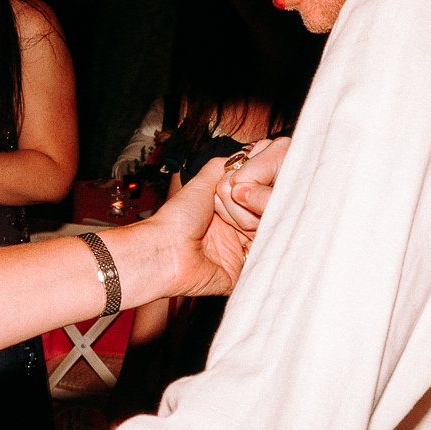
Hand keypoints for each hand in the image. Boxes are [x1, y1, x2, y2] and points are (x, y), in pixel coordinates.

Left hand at [146, 137, 288, 296]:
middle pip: (265, 220)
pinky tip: (264, 239)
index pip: (256, 202)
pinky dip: (265, 252)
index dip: (261, 193)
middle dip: (262, 209)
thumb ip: (223, 166)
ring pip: (266, 240)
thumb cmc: (177, 218)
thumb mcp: (202, 182)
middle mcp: (232, 235)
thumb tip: (245, 153)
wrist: (164, 250)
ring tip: (249, 222)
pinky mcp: (238, 276)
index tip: (265, 184)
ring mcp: (236, 256)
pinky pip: (260, 266)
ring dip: (264, 228)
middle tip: (251, 203)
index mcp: (224, 214)